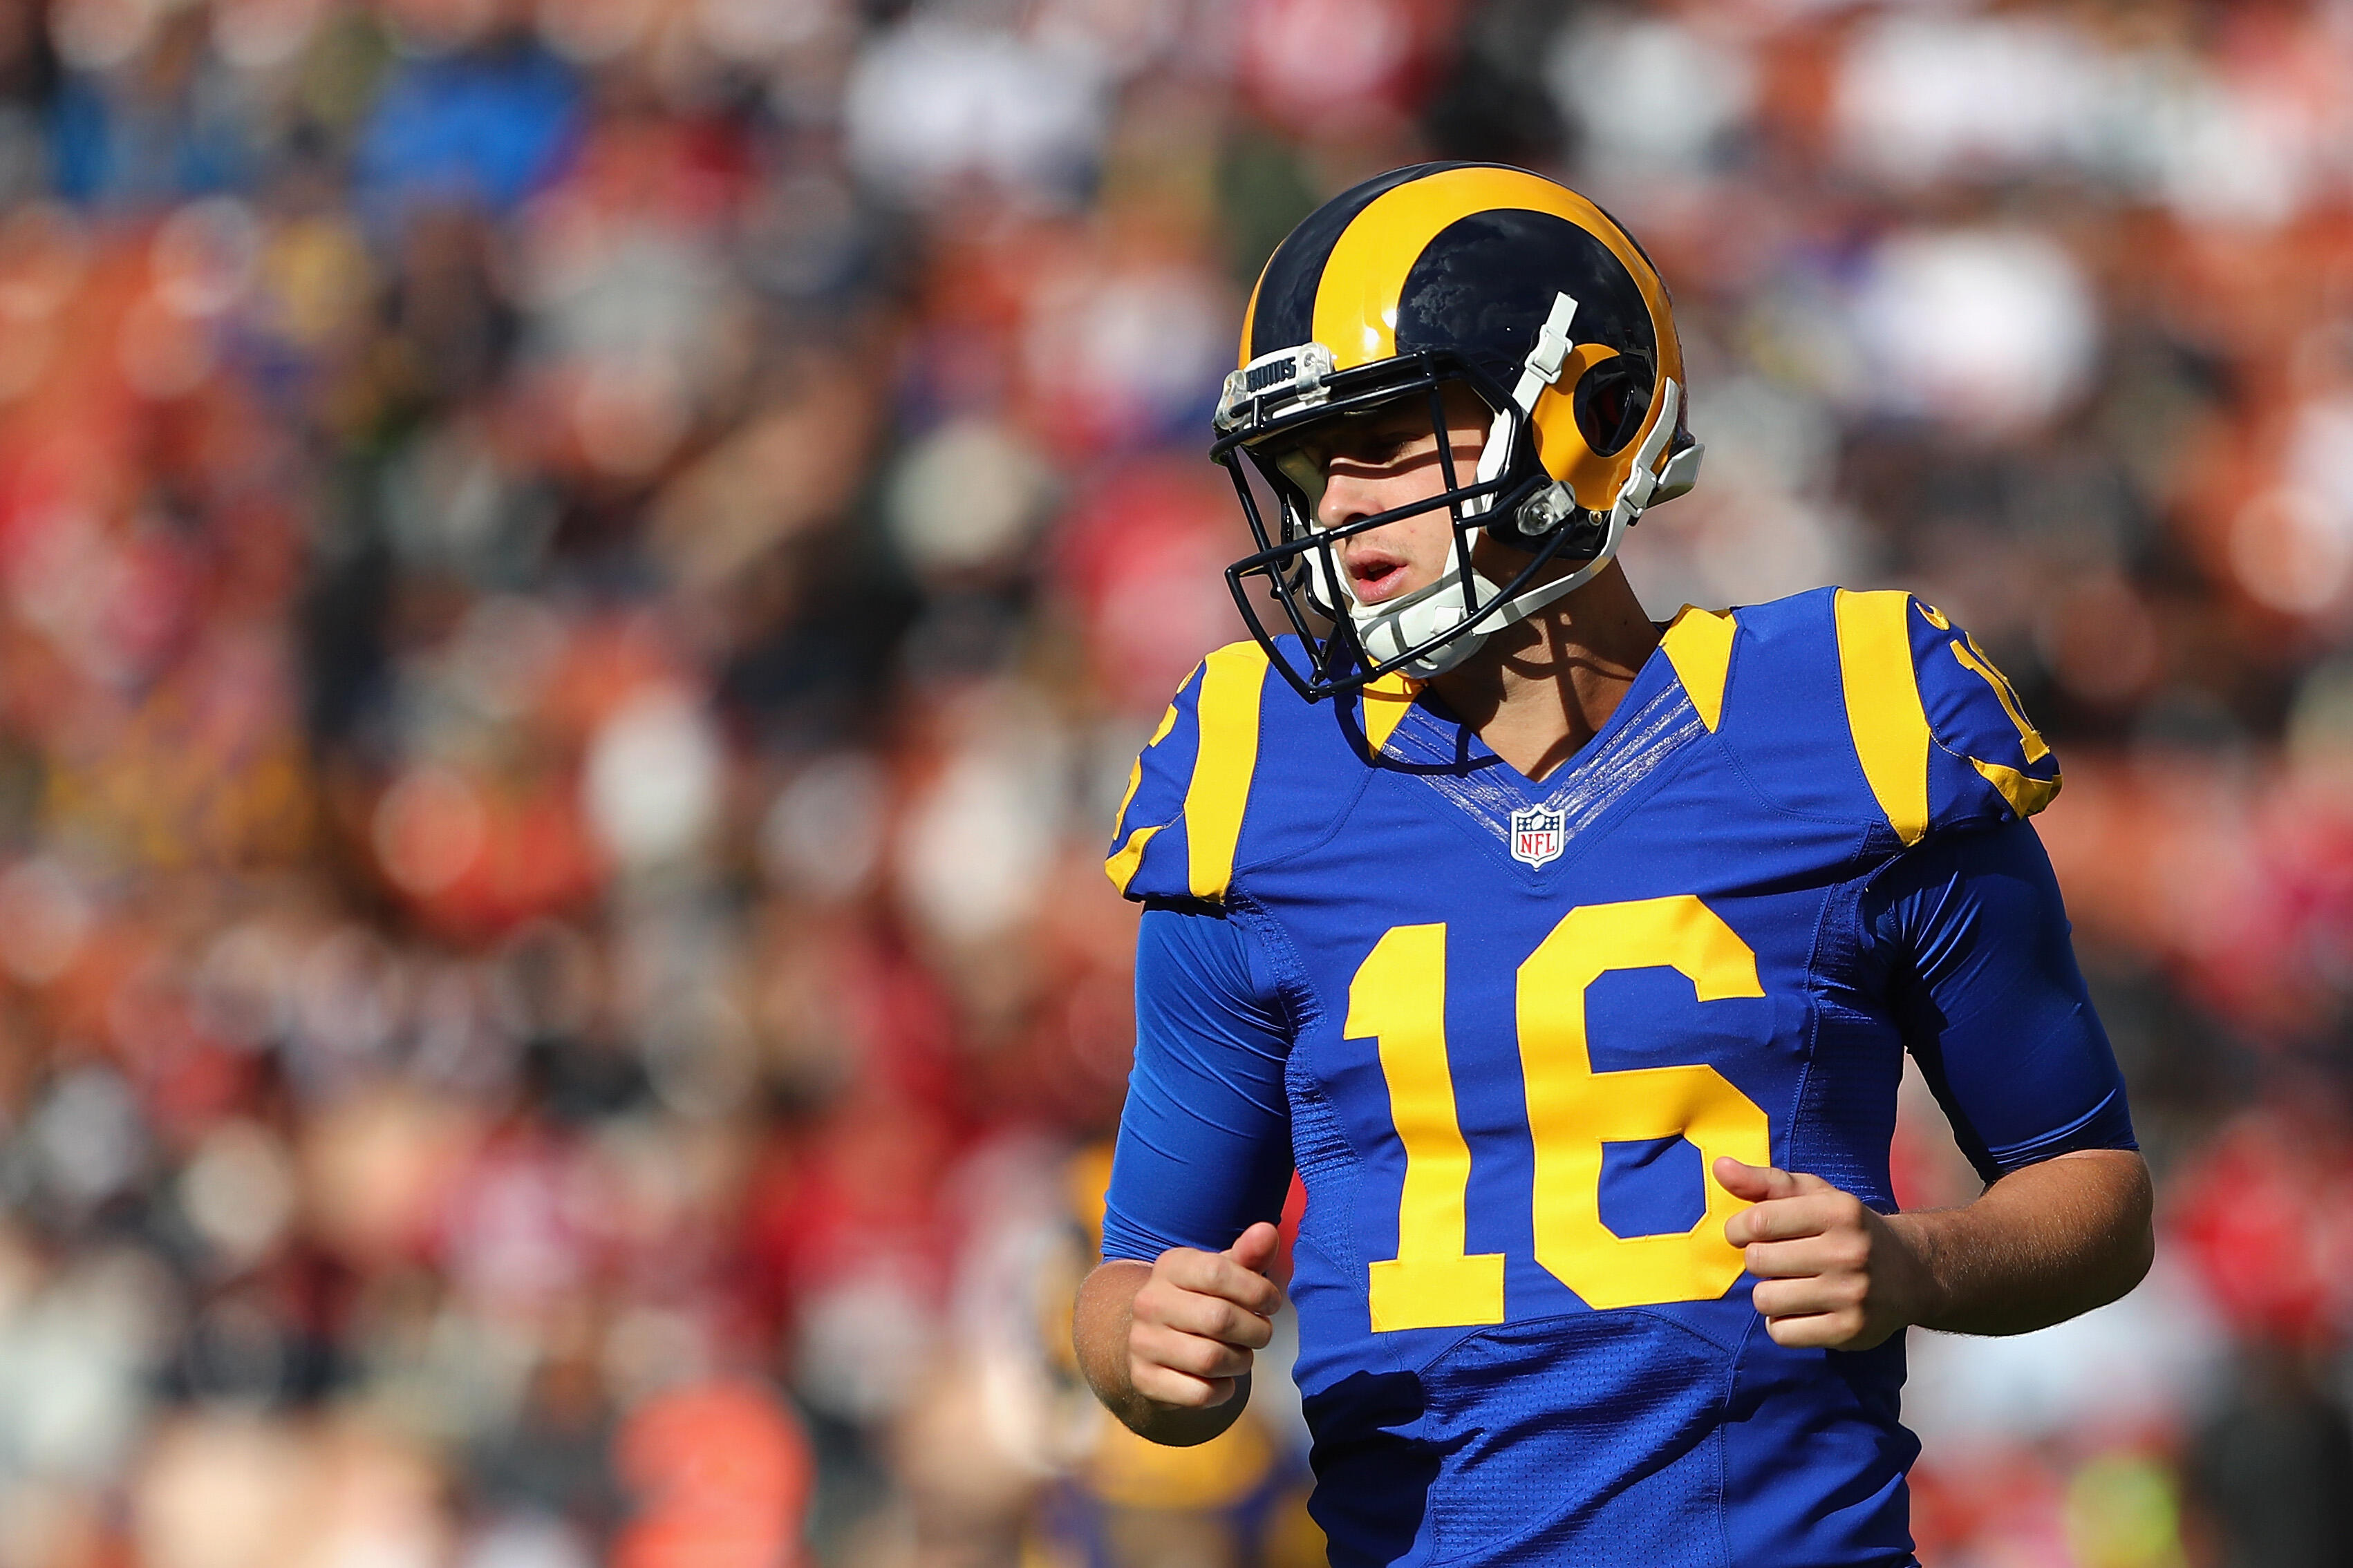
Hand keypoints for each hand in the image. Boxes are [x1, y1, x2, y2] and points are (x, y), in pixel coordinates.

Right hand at [1126, 1222, 1285, 1408]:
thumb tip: (1267, 1232)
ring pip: (1211, 1360)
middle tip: (1261, 1332)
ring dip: (1241, 1361)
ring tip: (1242, 1354)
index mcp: (1170, 1266)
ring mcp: (1142, 1342)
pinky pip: (1199, 1393)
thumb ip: (1249, 1254)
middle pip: (1220, 1319)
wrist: (1156, 1340)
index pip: (1219, 1272)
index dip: (1257, 1290)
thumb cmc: (1204, 1299)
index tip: (1271, 1302)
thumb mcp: (1224, 1272)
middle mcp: (1149, 1301)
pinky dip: (1222, 1390)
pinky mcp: (1144, 1379)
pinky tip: (1221, 1378)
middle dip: (1256, 1331)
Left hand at [1716, 1157, 1935, 1351]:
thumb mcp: (1814, 1195)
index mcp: (1837, 1211)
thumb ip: (1764, 1182)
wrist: (1911, 1273)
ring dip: (1769, 1294)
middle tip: (1779, 1260)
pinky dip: (1782, 1324)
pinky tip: (1801, 1310)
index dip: (1738, 1229)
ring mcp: (1851, 1294)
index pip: (1758, 1221)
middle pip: (1758, 1262)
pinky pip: (1782, 1333)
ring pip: (1766, 1300)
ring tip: (1791, 1285)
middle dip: (1758, 1261)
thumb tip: (1720, 1168)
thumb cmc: (1848, 1229)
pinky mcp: (1850, 1331)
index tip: (1745, 1232)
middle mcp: (1847, 1251)